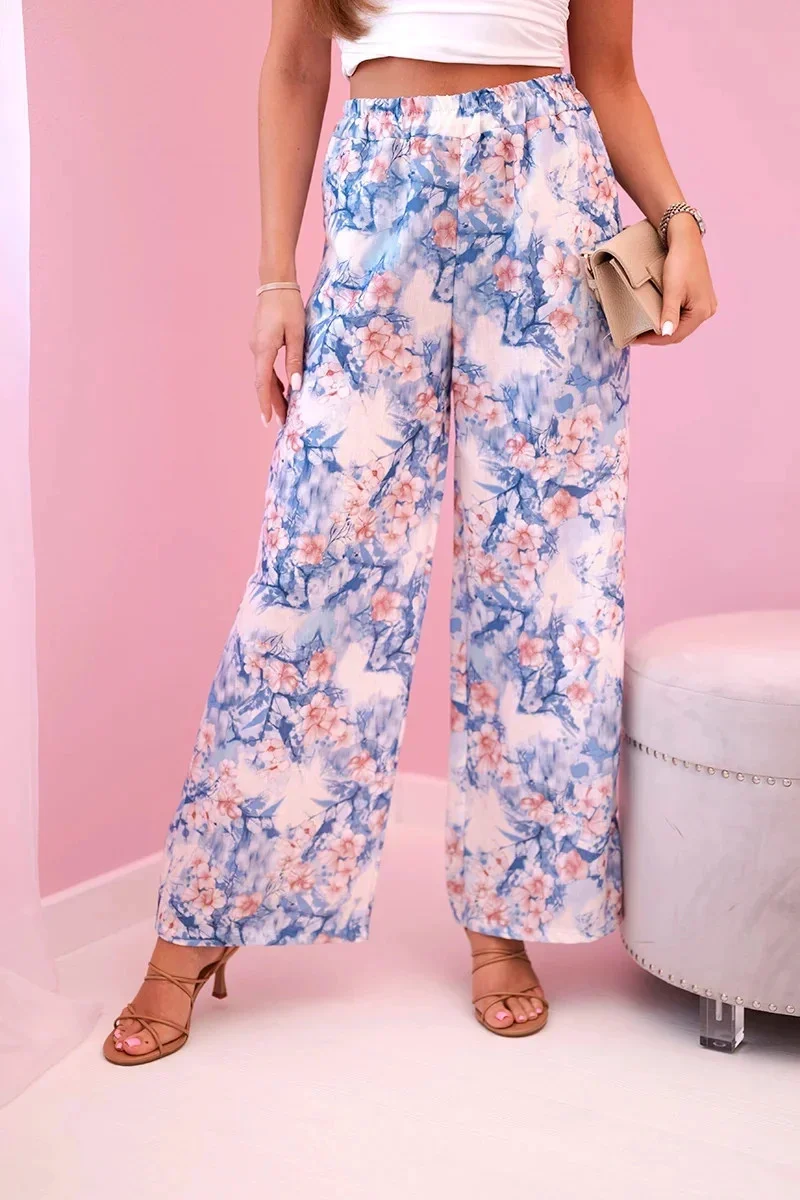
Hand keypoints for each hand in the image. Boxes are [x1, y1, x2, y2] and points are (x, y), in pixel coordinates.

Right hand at [249, 287, 305, 425]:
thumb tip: (295, 386)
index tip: (267, 421)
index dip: (265, 404)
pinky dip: (273, 380)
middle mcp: (256, 350)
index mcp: (264, 349)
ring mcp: (256, 346)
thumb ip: (295, 360)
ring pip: (264, 376)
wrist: (274, 283)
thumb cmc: (288, 305)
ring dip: (274, 393)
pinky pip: (265, 366)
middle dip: (273, 403)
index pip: (263, 383)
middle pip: (264, 383)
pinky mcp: (260, 342)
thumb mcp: (297, 333)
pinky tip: (283, 388)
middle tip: (283, 423)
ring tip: (285, 410)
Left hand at [635, 214, 716, 345]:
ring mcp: (706, 304)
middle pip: (679, 332)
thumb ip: (669, 313)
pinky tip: (658, 319)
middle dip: (658, 336)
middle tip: (636, 336)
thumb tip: (666, 334)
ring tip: (644, 330)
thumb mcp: (672, 290)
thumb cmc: (680, 262)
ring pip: (682, 325)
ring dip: (664, 329)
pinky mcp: (701, 297)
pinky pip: (684, 315)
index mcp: (702, 311)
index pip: (675, 335)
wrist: (686, 240)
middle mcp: (708, 310)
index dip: (653, 340)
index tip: (634, 340)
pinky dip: (671, 319)